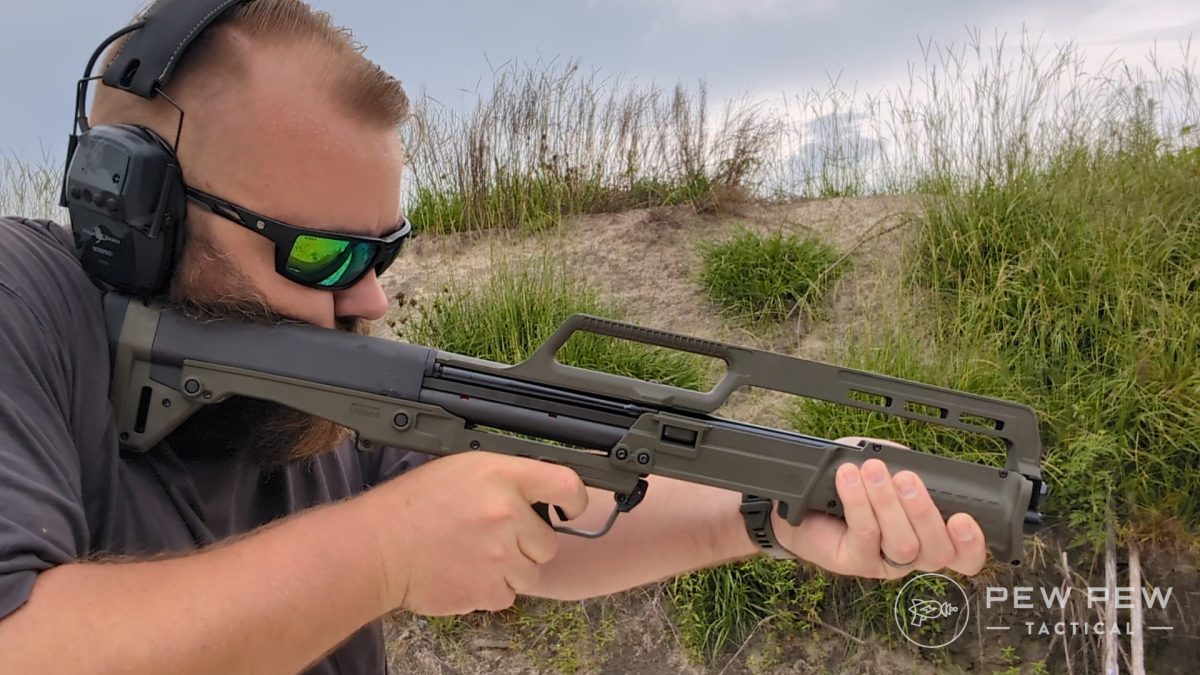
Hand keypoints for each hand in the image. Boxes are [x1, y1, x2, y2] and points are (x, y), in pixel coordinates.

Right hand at [353, 452, 588, 614]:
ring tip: (476, 556)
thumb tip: (536, 494)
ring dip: (511, 570)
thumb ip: (504, 480)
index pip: (564, 483)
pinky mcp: (488, 589)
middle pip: (549, 542)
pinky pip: (509, 595)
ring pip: (531, 573)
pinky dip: (492, 590)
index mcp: (500, 476)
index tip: (571, 508)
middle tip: (496, 539)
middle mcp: (505, 513)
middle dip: (528, 544)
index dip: (575, 499)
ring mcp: (499, 554)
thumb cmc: (412, 507)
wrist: (379, 548)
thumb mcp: (462, 470)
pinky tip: (466, 572)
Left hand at [770, 437, 986, 578]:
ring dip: (888, 504)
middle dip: (925, 513)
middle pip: (936, 551)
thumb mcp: (875, 463)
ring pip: (902, 545)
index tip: (963, 518)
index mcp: (926, 533)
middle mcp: (911, 553)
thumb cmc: (842, 484)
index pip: (963, 553)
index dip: (972, 544)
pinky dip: (859, 503)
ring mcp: (883, 561)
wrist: (798, 501)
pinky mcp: (855, 561)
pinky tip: (849, 479)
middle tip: (908, 480)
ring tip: (873, 472)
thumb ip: (898, 460)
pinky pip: (866, 534)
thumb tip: (909, 459)